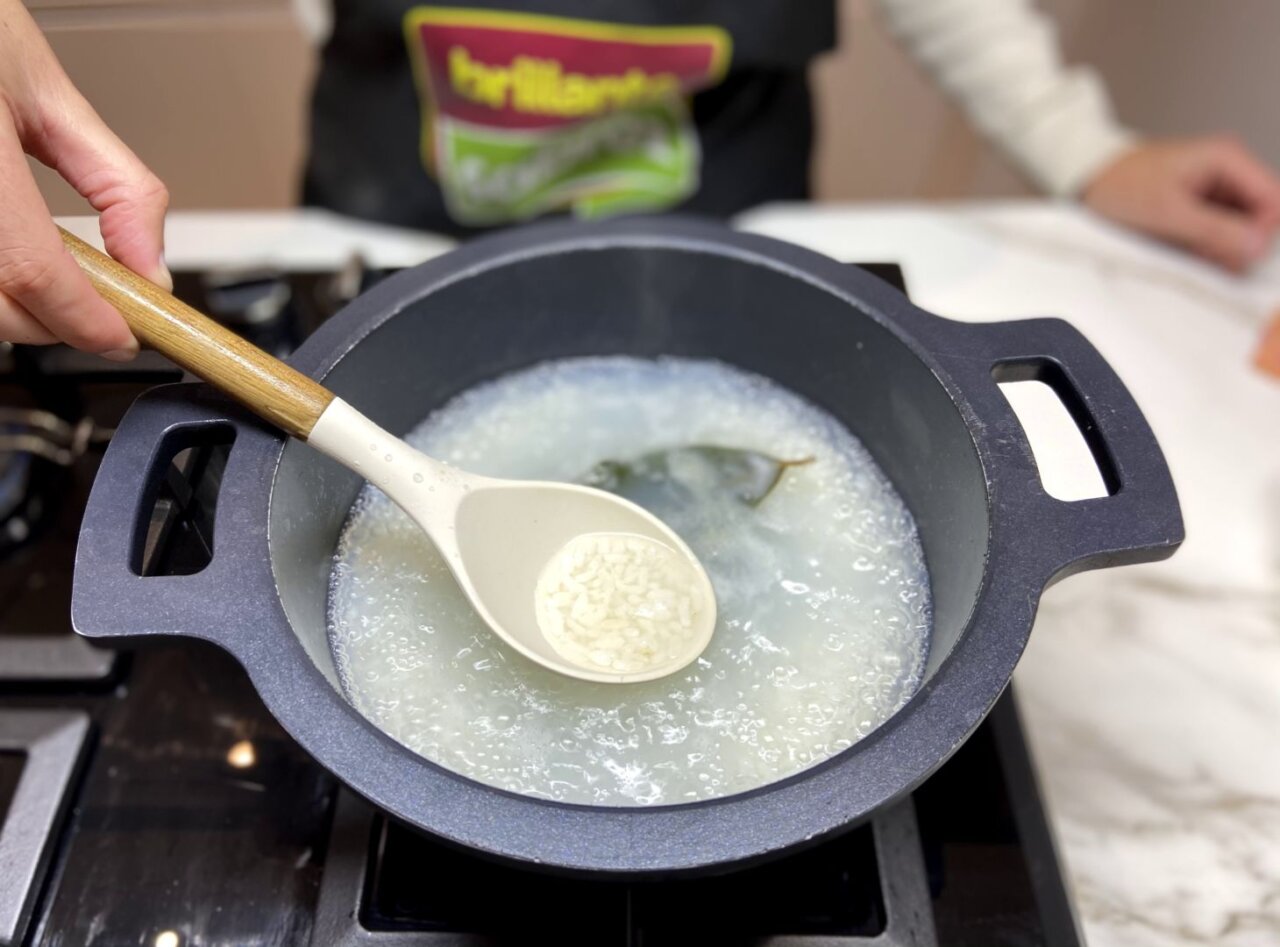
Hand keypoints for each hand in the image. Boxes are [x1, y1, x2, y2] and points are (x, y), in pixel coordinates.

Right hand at [1, 0, 168, 358]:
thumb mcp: (50, 93)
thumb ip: (117, 186)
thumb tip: (151, 268)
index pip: (32, 268)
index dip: (84, 319)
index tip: (121, 337)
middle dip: (54, 324)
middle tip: (97, 311)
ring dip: (18, 311)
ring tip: (55, 283)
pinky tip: (13, 262)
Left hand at [1083, 137, 1279, 273]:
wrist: (1088, 179)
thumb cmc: (1120, 187)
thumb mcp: (1166, 213)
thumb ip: (1213, 230)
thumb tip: (1257, 248)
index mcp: (1228, 159)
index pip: (1275, 202)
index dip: (1261, 234)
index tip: (1232, 256)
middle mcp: (1231, 169)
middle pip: (1263, 216)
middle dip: (1241, 242)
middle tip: (1204, 255)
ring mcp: (1219, 188)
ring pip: (1244, 228)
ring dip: (1224, 247)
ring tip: (1191, 252)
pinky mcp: (1205, 205)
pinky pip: (1223, 231)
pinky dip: (1211, 246)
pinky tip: (1187, 250)